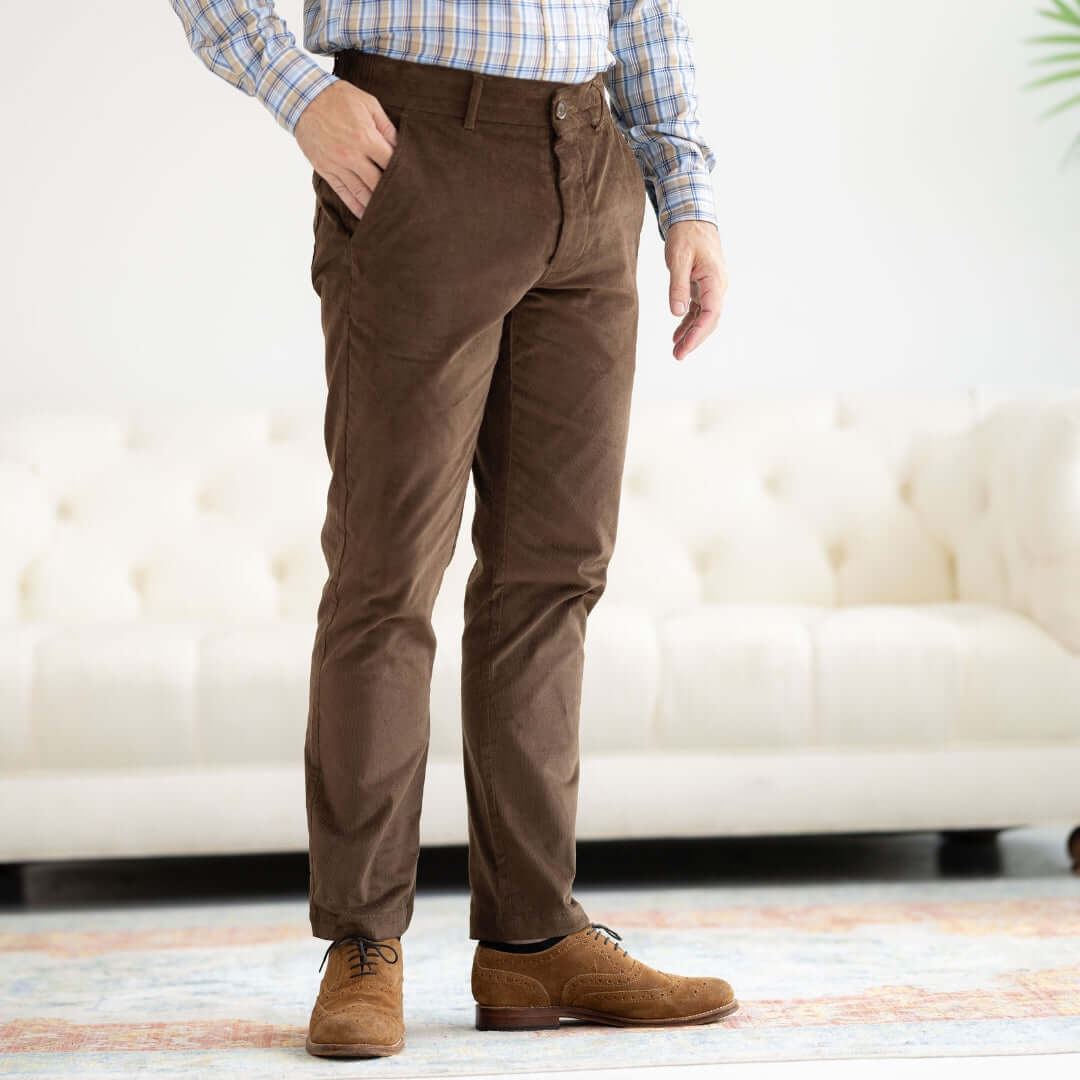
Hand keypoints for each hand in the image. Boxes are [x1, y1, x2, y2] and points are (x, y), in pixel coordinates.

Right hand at [294, 81, 398, 218]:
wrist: (303, 98)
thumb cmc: (339, 98)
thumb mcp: (368, 104)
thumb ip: (386, 127)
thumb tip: (401, 146)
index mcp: (366, 138)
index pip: (390, 163)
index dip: (403, 172)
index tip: (412, 181)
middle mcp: (352, 155)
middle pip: (378, 182)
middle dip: (392, 192)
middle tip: (406, 204)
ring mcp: (338, 165)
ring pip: (361, 192)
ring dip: (375, 204)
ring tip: (389, 214)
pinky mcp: (326, 170)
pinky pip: (343, 193)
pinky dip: (355, 206)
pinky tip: (366, 215)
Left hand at [665, 220, 726, 361]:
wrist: (692, 217)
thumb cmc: (686, 235)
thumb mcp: (678, 259)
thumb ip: (677, 286)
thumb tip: (676, 313)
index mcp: (715, 280)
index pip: (710, 314)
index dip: (697, 334)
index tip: (684, 348)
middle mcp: (717, 286)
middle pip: (709, 320)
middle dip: (694, 339)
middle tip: (678, 356)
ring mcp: (711, 287)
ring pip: (704, 317)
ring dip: (691, 334)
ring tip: (676, 351)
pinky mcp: (703, 286)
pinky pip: (698, 309)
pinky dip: (688, 322)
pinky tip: (677, 335)